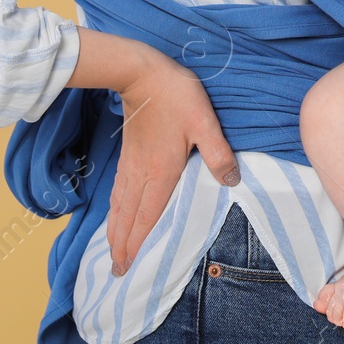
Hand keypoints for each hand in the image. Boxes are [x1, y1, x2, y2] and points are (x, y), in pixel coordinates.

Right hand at [106, 46, 239, 277]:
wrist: (142, 73)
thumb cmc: (176, 96)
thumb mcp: (205, 122)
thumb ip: (218, 153)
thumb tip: (232, 182)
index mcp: (162, 172)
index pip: (148, 216)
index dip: (138, 243)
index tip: (128, 266)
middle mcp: (142, 173)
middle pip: (129, 217)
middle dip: (122, 246)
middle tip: (115, 270)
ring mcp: (132, 163)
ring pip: (120, 205)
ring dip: (115, 230)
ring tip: (111, 250)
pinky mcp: (128, 153)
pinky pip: (118, 190)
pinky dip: (114, 209)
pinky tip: (114, 213)